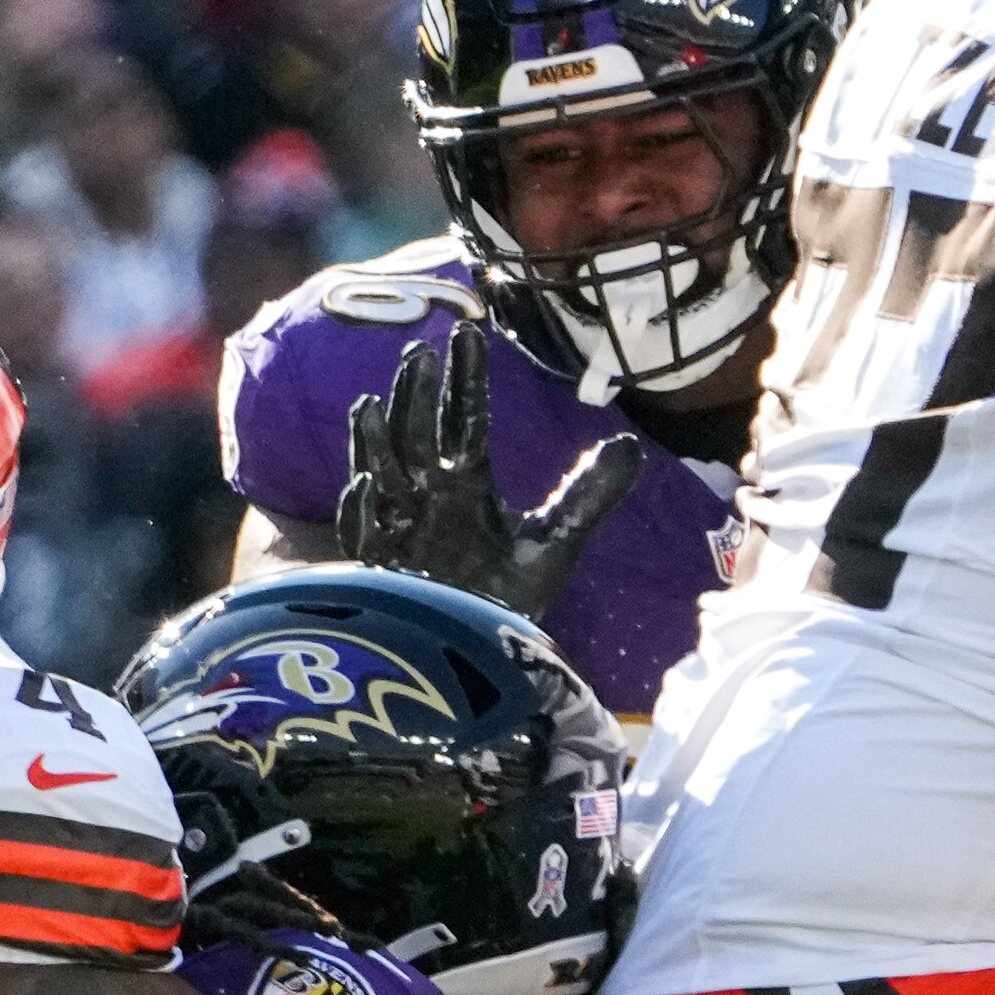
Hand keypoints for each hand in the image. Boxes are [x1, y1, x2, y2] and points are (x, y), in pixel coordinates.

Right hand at [331, 325, 644, 617]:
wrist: (475, 663)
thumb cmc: (503, 601)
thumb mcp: (556, 543)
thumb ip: (589, 495)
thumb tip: (631, 444)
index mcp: (464, 485)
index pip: (463, 418)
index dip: (465, 378)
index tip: (466, 331)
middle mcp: (426, 500)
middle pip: (415, 437)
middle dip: (413, 399)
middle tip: (417, 353)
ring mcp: (397, 532)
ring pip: (380, 475)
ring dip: (375, 441)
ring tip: (371, 403)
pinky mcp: (379, 572)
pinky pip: (365, 536)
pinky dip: (363, 511)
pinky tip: (367, 484)